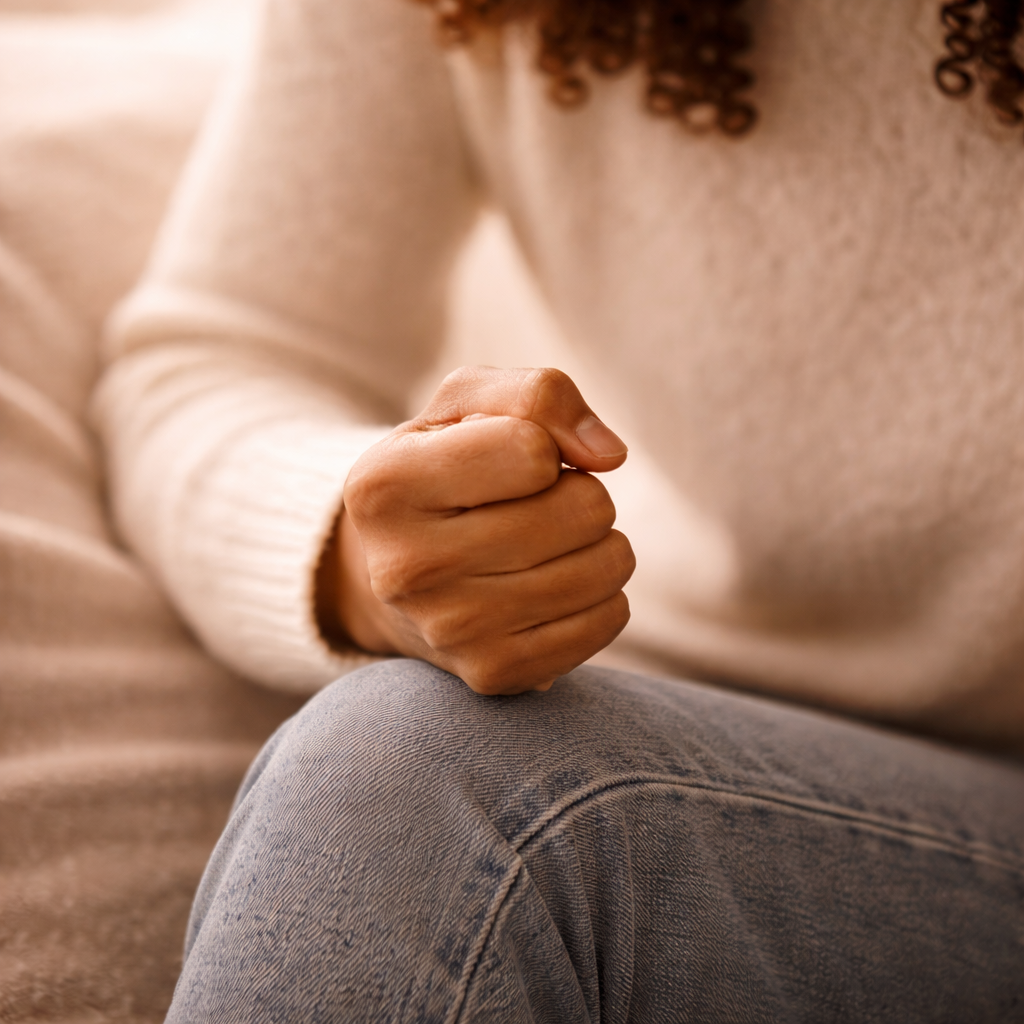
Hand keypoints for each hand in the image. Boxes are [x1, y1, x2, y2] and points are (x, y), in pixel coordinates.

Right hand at [317, 366, 634, 693]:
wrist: (405, 570)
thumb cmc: (447, 468)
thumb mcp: (468, 404)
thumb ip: (539, 395)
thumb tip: (610, 455)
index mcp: (384, 485)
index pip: (533, 451)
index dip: (544, 446)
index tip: (513, 461)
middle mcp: (406, 568)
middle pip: (582, 509)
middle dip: (582, 493)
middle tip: (541, 505)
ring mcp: (449, 630)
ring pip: (606, 566)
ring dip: (600, 543)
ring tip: (552, 543)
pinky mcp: (494, 673)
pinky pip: (609, 620)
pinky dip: (604, 594)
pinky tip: (558, 586)